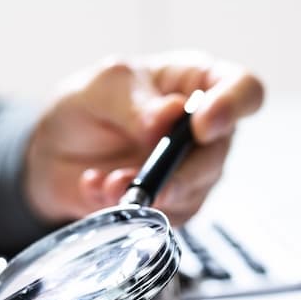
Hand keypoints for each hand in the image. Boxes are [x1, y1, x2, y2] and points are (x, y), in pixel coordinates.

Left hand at [24, 51, 264, 226]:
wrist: (55, 151)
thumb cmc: (90, 105)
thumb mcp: (104, 86)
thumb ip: (135, 102)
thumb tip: (167, 119)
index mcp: (200, 83)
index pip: (245, 90)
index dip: (233, 107)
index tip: (202, 126)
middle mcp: (205, 130)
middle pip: (220, 152)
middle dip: (183, 169)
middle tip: (152, 178)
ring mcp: (192, 171)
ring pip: (195, 190)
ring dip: (153, 192)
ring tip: (111, 183)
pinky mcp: (173, 205)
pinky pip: (166, 216)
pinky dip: (130, 207)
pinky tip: (99, 189)